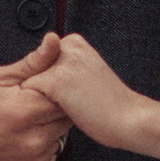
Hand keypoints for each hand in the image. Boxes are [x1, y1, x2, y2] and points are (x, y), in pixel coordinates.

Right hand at [0, 38, 70, 160]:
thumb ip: (32, 63)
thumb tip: (54, 42)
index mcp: (25, 111)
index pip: (65, 94)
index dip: (54, 89)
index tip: (41, 90)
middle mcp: (33, 140)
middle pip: (66, 117)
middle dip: (52, 109)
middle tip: (29, 107)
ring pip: (60, 137)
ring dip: (48, 130)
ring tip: (21, 126)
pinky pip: (52, 158)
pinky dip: (41, 150)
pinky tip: (19, 144)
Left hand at [24, 32, 152, 151]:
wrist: (129, 118)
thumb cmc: (109, 104)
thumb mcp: (85, 74)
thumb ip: (64, 69)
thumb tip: (34, 76)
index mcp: (75, 42)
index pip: (41, 61)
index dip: (50, 81)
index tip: (72, 92)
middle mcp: (66, 46)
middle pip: (32, 69)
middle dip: (42, 87)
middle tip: (70, 101)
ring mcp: (61, 62)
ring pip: (30, 81)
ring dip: (39, 98)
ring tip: (69, 107)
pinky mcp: (55, 81)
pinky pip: (29, 93)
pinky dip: (37, 107)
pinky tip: (64, 112)